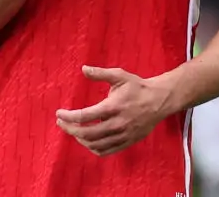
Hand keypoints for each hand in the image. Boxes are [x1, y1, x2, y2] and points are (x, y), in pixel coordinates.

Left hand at [55, 66, 173, 156]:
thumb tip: (83, 69)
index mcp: (112, 107)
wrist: (159, 101)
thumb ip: (100, 73)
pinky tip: (87, 140)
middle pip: (87, 133)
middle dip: (70, 129)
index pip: (84, 116)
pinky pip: (106, 151)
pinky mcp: (127, 142)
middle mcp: (116, 124)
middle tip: (61, 122)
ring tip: (73, 130)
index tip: (59, 113)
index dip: (68, 116)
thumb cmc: (138, 87)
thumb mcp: (119, 75)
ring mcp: (122, 135)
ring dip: (80, 139)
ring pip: (95, 144)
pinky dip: (93, 148)